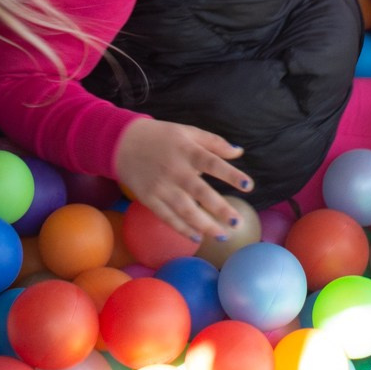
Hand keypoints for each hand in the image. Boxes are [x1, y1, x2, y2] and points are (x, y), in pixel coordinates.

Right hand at [114, 119, 250, 242]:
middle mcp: (175, 170)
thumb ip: (214, 142)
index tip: (248, 186)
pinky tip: (197, 237)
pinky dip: (182, 229)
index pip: (212, 163)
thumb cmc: (160, 137)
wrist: (122, 143)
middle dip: (219, 208)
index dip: (230, 174)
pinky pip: (167, 217)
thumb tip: (239, 152)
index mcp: (187, 151)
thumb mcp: (187, 132)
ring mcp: (161, 187)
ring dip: (204, 225)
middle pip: (200, 192)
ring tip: (221, 235)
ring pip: (184, 210)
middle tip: (236, 223)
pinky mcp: (149, 199)